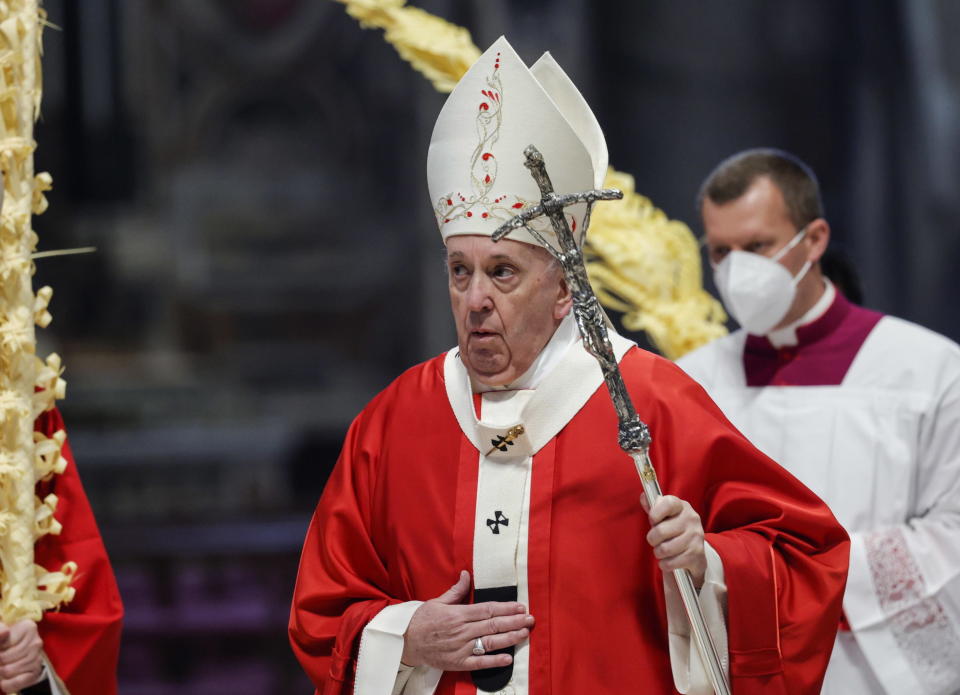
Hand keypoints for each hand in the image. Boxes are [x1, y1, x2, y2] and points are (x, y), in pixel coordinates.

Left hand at [0, 620, 43, 693]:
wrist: (13, 653)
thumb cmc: (5, 642)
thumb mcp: (1, 635)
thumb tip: (5, 632)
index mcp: (28, 627)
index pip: (4, 644)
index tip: (1, 649)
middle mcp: (36, 641)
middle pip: (6, 658)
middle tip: (0, 661)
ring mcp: (38, 657)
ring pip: (10, 670)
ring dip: (1, 673)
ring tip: (2, 668)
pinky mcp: (37, 671)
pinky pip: (19, 681)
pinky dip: (8, 684)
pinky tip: (4, 681)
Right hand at [401, 570, 534, 670]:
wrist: (405, 641)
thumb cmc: (422, 620)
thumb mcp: (438, 601)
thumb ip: (456, 590)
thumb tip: (467, 575)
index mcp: (458, 614)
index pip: (487, 609)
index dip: (506, 608)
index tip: (520, 606)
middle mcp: (461, 631)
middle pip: (492, 625)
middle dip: (514, 621)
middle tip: (530, 619)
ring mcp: (460, 648)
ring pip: (489, 642)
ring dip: (509, 638)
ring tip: (525, 633)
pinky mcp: (457, 663)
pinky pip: (479, 662)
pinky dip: (494, 660)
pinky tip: (508, 657)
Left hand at [642, 494, 706, 587]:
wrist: (695, 555)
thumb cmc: (675, 532)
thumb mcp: (665, 518)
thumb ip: (653, 507)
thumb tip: (643, 497)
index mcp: (682, 507)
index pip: (668, 503)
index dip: (655, 512)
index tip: (652, 520)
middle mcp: (691, 520)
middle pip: (660, 531)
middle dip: (652, 539)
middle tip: (656, 541)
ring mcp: (696, 537)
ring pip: (664, 549)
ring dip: (659, 553)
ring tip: (662, 551)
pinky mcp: (696, 555)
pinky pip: (670, 562)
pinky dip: (665, 564)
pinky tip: (669, 561)